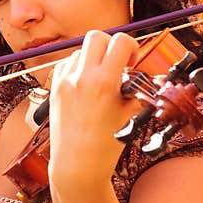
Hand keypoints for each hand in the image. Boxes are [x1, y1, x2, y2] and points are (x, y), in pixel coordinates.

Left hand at [47, 30, 141, 171]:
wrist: (76, 166)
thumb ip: (137, 90)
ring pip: (80, 51)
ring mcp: (64, 82)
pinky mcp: (54, 89)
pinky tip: (85, 85)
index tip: (132, 61)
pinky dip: (77, 69)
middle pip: (96, 36)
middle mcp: (81, 77)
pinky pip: (66, 65)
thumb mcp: (129, 114)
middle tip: (116, 63)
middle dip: (110, 45)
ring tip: (100, 79)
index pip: (120, 41)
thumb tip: (148, 76)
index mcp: (103, 82)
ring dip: (93, 59)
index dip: (131, 47)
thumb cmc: (104, 146)